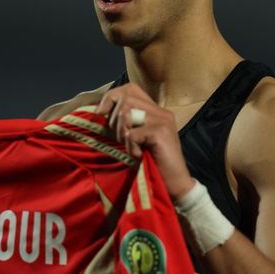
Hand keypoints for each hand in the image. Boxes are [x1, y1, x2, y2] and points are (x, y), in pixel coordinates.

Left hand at [95, 83, 194, 199]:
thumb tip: (101, 110)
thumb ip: (127, 123)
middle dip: (115, 120)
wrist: (174, 185)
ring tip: (131, 148)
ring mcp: (163, 120)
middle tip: (121, 140)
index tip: (101, 113)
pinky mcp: (160, 132)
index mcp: (156, 111)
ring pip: (127, 112)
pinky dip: (130, 147)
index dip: (112, 96)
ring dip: (121, 133)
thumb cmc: (151, 164)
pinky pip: (131, 133)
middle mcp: (161, 112)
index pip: (130, 88)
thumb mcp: (137, 139)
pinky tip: (138, 155)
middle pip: (126, 99)